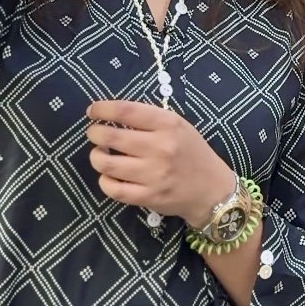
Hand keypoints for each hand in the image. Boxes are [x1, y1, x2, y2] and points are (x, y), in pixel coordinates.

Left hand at [85, 99, 236, 226]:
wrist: (212, 189)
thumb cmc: (192, 152)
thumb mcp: (178, 126)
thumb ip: (150, 119)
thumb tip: (112, 114)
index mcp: (168, 124)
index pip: (126, 111)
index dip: (103, 109)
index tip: (93, 111)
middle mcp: (161, 147)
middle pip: (111, 136)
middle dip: (95, 133)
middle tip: (94, 133)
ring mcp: (153, 174)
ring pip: (107, 164)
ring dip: (96, 156)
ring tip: (100, 154)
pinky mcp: (148, 196)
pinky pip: (112, 189)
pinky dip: (104, 181)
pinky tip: (109, 176)